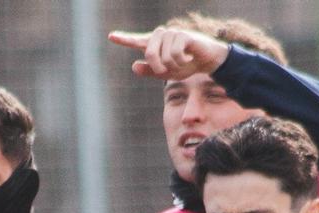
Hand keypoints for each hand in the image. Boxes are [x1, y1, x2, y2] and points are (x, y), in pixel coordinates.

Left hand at [108, 27, 230, 80]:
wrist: (207, 61)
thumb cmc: (186, 66)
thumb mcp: (166, 73)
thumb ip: (150, 71)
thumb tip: (133, 66)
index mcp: (154, 45)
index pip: (136, 41)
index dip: (124, 39)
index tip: (111, 36)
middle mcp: (161, 36)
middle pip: (150, 53)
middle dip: (158, 68)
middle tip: (168, 71)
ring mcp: (171, 33)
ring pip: (164, 56)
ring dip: (174, 66)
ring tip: (183, 62)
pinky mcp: (183, 34)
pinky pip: (175, 53)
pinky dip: (182, 61)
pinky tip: (189, 57)